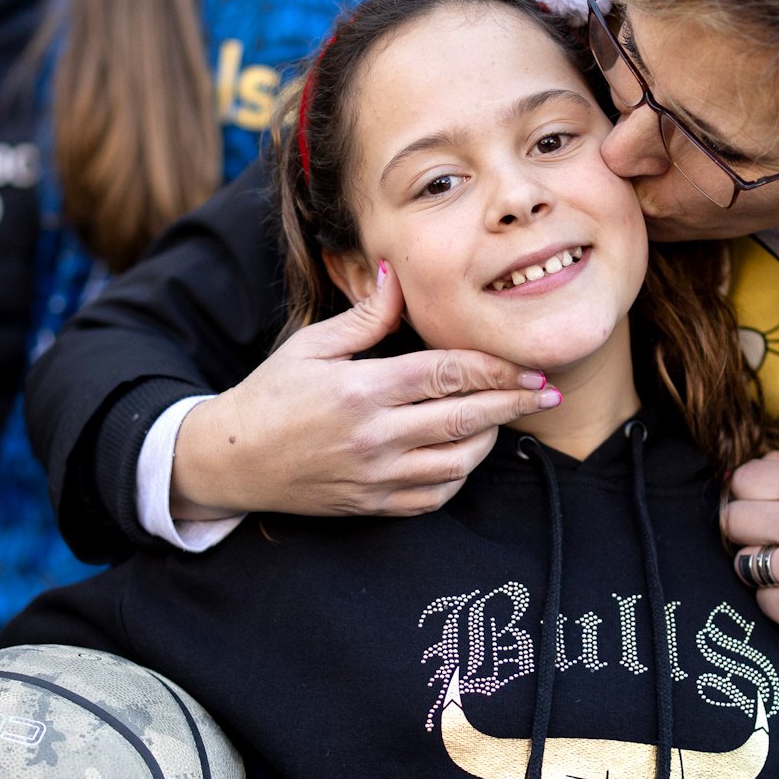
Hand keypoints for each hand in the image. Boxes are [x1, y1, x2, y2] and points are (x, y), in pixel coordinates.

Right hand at [172, 259, 559, 518]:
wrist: (232, 459)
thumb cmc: (271, 394)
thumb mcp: (311, 345)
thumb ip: (364, 315)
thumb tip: (398, 274)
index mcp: (363, 389)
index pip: (448, 375)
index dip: (497, 370)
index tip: (529, 369)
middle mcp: (375, 436)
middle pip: (466, 419)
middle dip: (513, 404)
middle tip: (546, 394)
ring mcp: (375, 475)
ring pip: (457, 463)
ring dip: (489, 440)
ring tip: (502, 419)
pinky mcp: (371, 504)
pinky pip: (432, 496)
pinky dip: (458, 476)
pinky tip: (465, 454)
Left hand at [719, 451, 778, 668]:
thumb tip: (736, 471)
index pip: (744, 479)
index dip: (747, 495)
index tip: (760, 506)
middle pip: (732, 519)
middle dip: (747, 530)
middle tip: (772, 539)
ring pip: (741, 561)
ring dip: (762, 567)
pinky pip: (761, 598)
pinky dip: (778, 600)